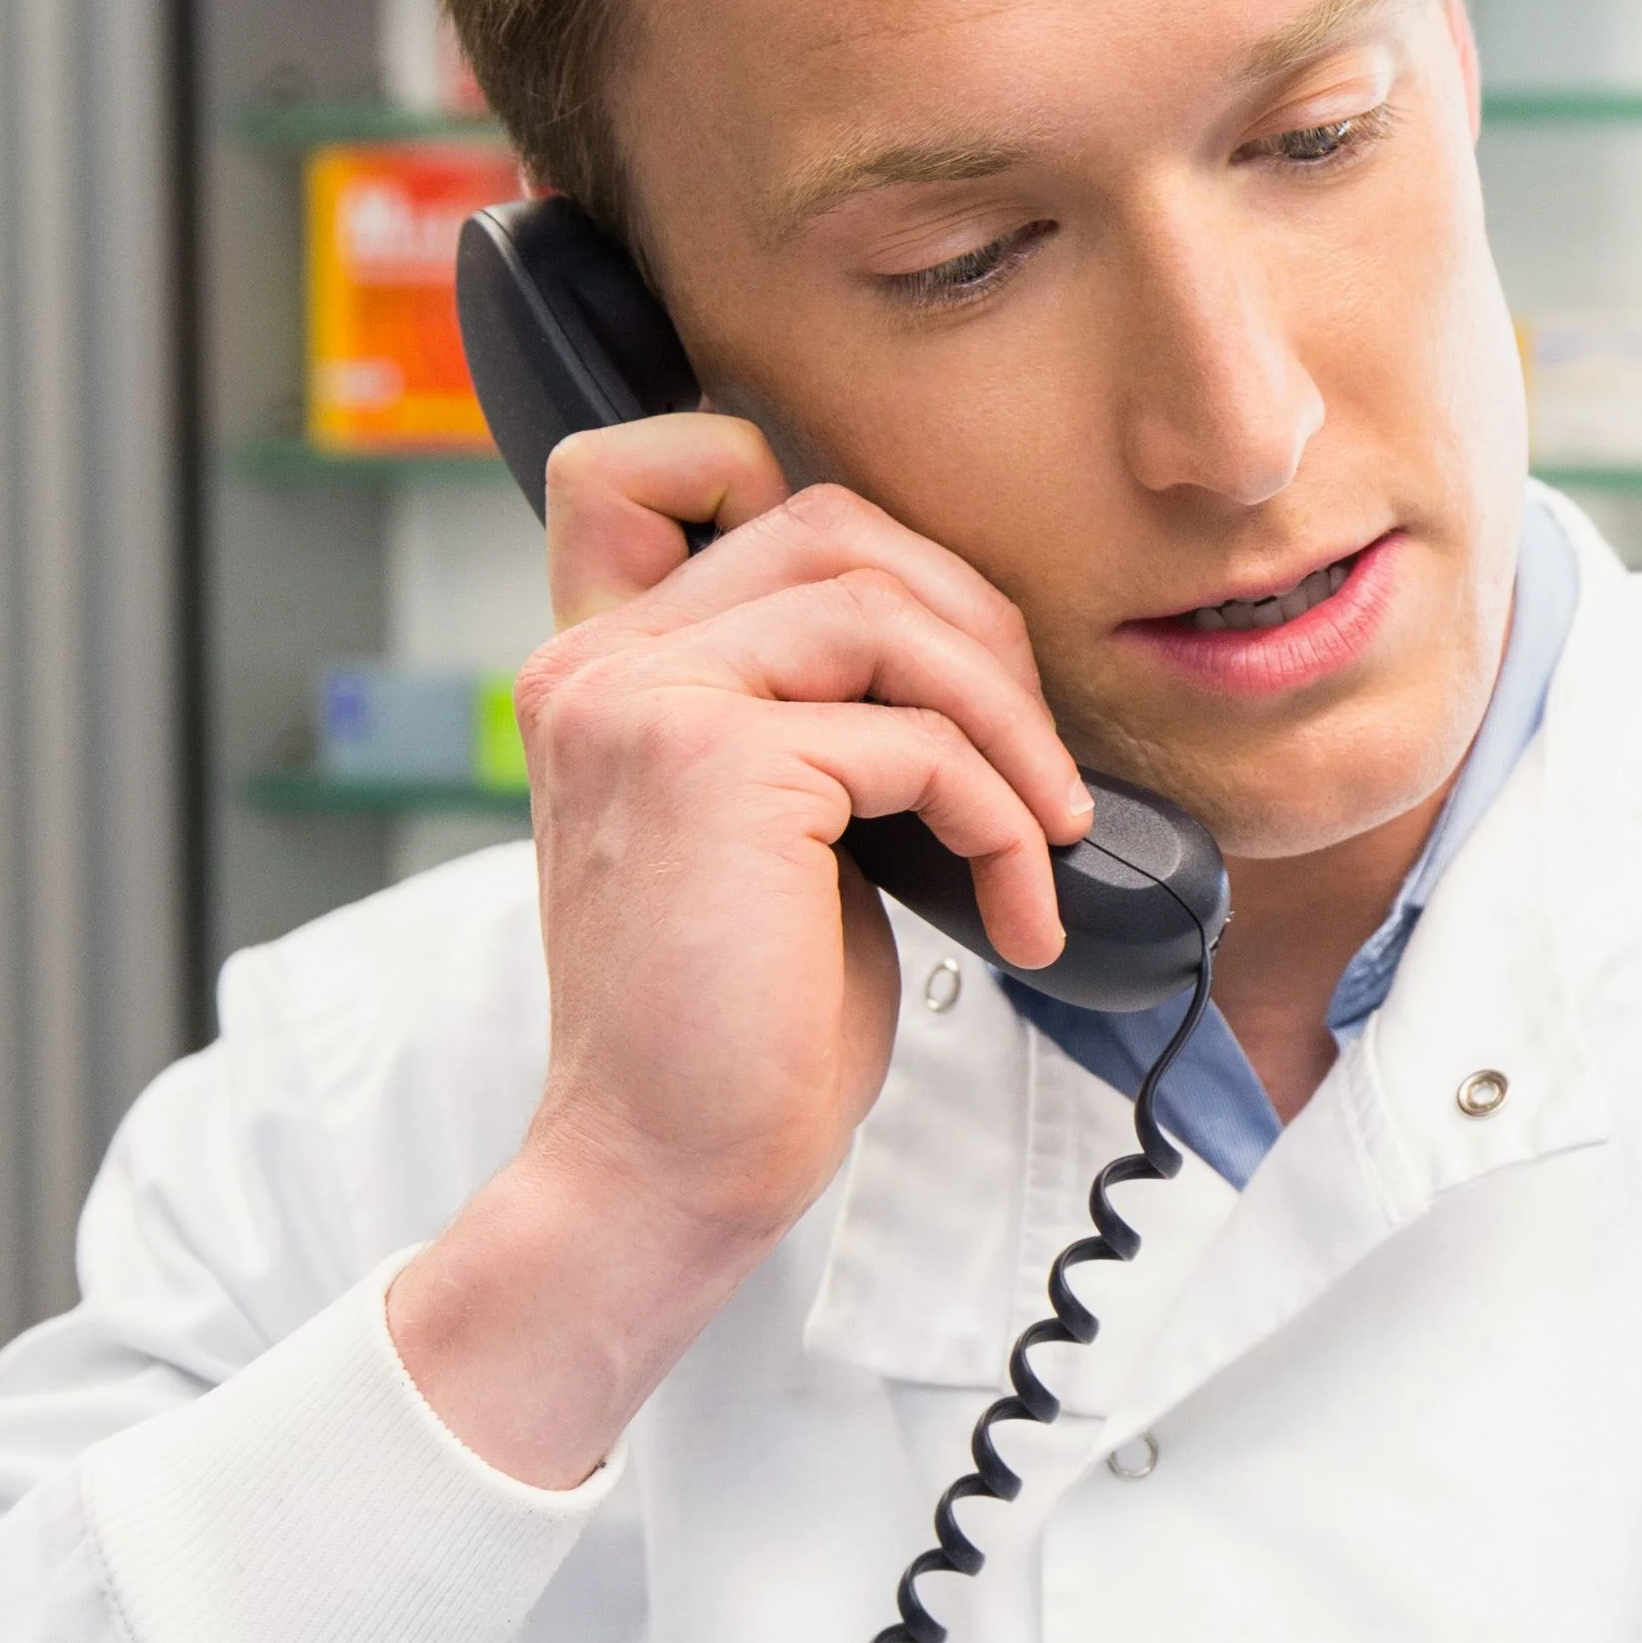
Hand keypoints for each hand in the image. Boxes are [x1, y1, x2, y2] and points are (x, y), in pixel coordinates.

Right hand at [386, 415, 1088, 1484]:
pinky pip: (919, 737)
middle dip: (968, 619)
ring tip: (1045, 828)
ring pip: (884, 608)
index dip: (782, 479)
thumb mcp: (769, 834)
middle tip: (1029, 751)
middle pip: (825, 519)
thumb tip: (956, 647)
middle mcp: (596, 663)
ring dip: (1008, 718)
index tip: (906, 622)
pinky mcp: (714, 765)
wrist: (665, 1175)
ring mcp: (645, 702)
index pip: (645, 467)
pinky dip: (1005, 817)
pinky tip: (1018, 907)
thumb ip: (804, 714)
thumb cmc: (735, 1030)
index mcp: (599, 670)